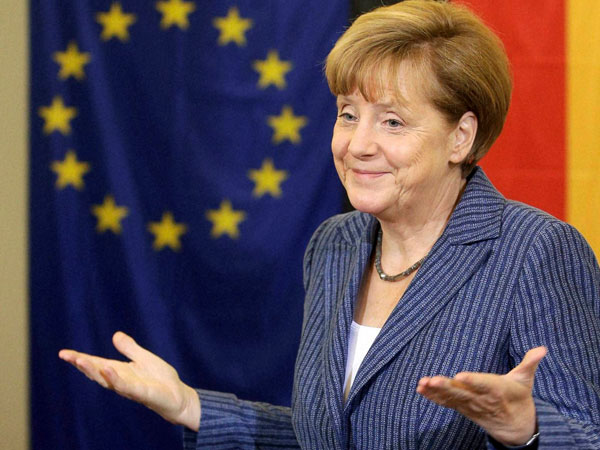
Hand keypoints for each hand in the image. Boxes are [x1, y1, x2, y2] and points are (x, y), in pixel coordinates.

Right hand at [58, 331, 200, 430]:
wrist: (178, 396)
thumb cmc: (160, 379)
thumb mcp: (144, 358)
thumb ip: (130, 348)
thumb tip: (115, 334)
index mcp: (120, 371)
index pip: (97, 364)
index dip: (80, 359)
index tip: (63, 353)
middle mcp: (121, 381)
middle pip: (97, 373)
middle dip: (82, 365)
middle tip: (66, 356)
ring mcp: (130, 388)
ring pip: (107, 380)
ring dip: (94, 371)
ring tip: (81, 360)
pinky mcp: (142, 393)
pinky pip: (126, 386)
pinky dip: (115, 379)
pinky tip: (107, 369)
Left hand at [416, 346, 546, 445]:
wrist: (516, 426)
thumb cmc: (518, 397)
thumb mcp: (525, 381)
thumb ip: (530, 363)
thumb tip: (542, 348)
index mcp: (497, 390)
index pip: (484, 385)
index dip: (472, 381)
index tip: (460, 376)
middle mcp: (481, 399)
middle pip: (463, 393)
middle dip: (447, 387)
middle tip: (433, 380)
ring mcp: (470, 405)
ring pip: (451, 399)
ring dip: (436, 392)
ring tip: (422, 384)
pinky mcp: (462, 408)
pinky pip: (446, 403)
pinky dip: (433, 397)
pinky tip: (420, 390)